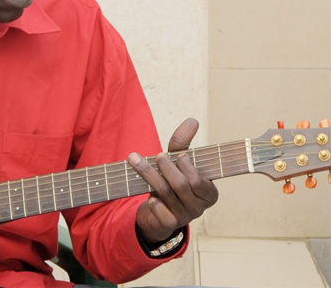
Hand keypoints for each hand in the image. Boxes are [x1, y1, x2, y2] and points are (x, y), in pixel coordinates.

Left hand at [129, 118, 218, 243]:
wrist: (157, 213)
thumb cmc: (171, 181)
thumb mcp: (176, 162)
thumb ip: (182, 143)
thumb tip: (192, 120)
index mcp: (208, 192)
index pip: (201, 181)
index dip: (189, 167)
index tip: (179, 155)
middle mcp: (199, 207)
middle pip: (182, 185)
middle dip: (167, 168)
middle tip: (157, 156)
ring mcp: (184, 217)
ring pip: (167, 194)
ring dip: (150, 175)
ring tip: (135, 160)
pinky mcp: (168, 224)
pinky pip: (159, 211)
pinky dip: (153, 201)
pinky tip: (149, 195)